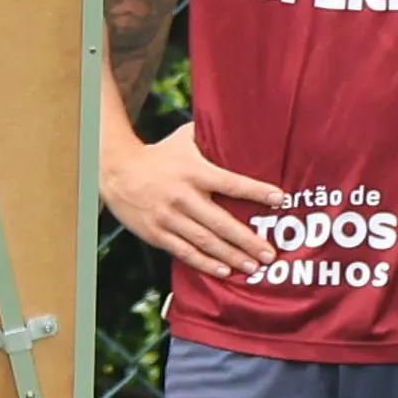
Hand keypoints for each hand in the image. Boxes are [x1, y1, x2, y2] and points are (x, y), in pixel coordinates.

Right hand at [101, 121, 287, 279]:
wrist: (117, 172)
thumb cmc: (160, 154)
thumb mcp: (184, 139)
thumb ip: (211, 136)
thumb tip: (241, 126)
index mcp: (194, 171)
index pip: (231, 183)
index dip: (256, 191)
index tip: (280, 199)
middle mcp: (183, 196)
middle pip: (221, 222)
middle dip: (247, 240)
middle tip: (271, 254)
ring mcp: (169, 218)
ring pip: (205, 241)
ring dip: (231, 256)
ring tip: (254, 267)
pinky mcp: (157, 233)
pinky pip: (184, 252)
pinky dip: (205, 263)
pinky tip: (224, 271)